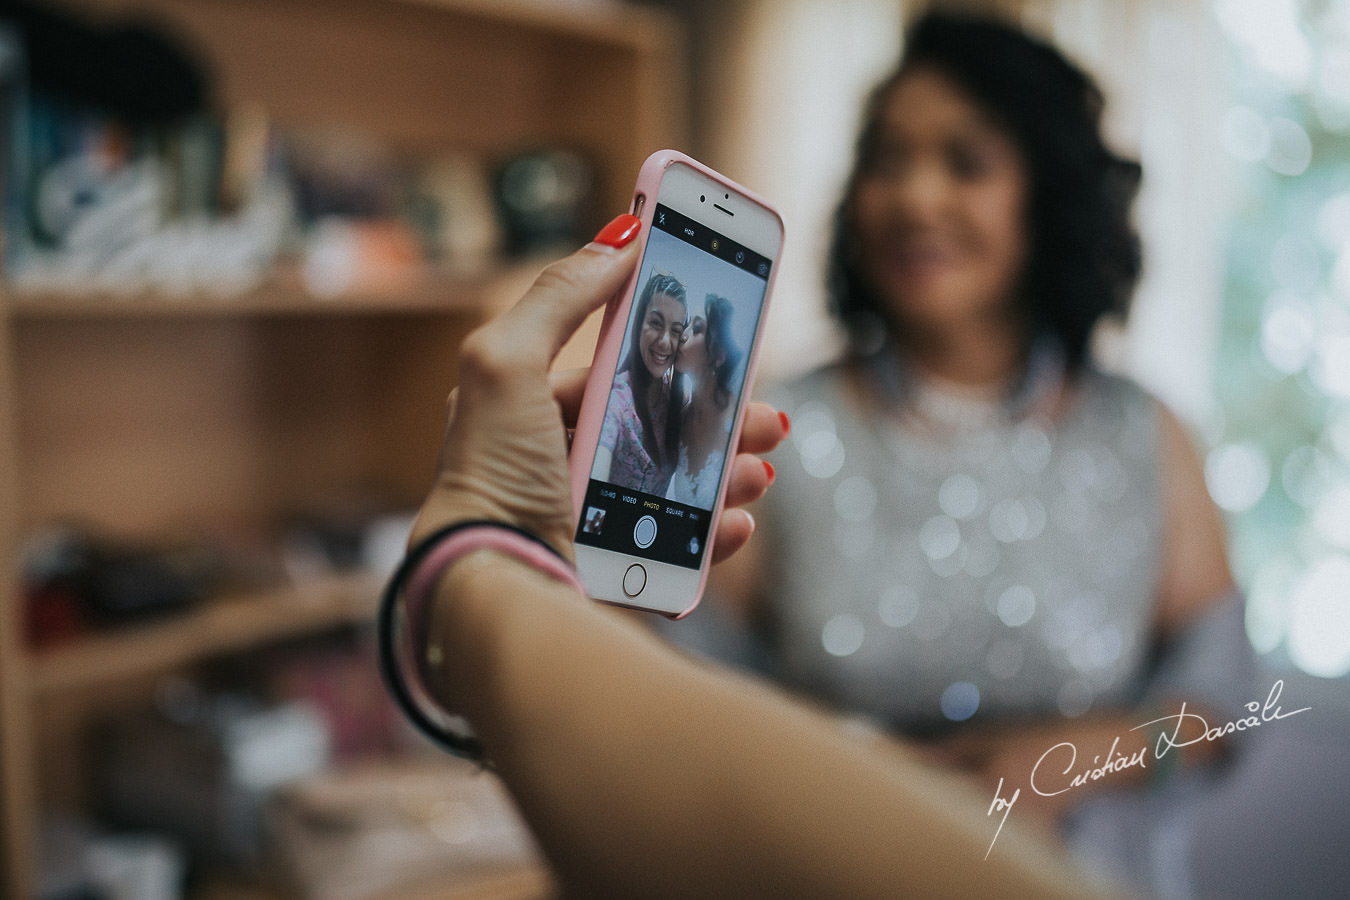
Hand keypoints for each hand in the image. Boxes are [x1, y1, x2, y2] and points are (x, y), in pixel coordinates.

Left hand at [411, 215, 785, 564]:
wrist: (495, 582)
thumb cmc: (491, 471)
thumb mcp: (505, 360)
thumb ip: (559, 294)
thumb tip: (620, 233)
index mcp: (527, 408)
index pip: (610, 368)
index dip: (668, 353)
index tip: (720, 339)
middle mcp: (554, 460)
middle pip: (656, 425)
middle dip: (715, 419)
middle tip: (766, 417)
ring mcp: (585, 514)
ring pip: (675, 483)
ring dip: (726, 472)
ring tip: (759, 472)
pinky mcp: (610, 563)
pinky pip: (674, 543)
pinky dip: (712, 533)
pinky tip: (735, 523)